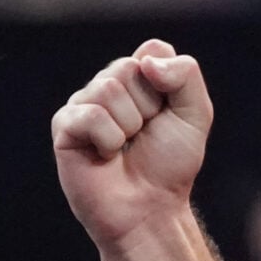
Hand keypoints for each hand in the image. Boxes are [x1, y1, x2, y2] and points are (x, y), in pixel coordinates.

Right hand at [52, 40, 212, 257]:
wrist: (150, 209)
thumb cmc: (170, 165)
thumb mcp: (195, 114)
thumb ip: (185, 74)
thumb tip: (144, 62)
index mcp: (136, 78)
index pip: (152, 51)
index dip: (167, 84)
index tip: (167, 114)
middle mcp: (107, 86)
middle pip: (128, 68)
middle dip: (148, 108)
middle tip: (143, 136)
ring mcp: (83, 105)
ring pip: (107, 89)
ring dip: (128, 127)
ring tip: (124, 148)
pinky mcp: (64, 128)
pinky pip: (89, 115)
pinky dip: (108, 140)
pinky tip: (105, 156)